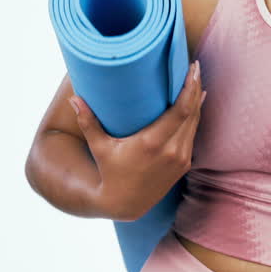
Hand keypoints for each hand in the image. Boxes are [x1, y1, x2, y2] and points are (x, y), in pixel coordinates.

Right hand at [70, 60, 206, 221]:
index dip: (189, 88)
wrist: (125, 205)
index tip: (191, 69)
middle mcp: (171, 150)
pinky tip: (196, 103)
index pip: (181, 110)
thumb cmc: (110, 173)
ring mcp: (180, 159)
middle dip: (195, 87)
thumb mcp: (100, 147)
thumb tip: (74, 98)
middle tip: (194, 66)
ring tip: (195, 79)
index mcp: (153, 143)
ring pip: (195, 123)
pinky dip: (195, 117)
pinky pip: (193, 134)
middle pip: (192, 112)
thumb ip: (88, 122)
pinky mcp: (184, 165)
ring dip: (197, 101)